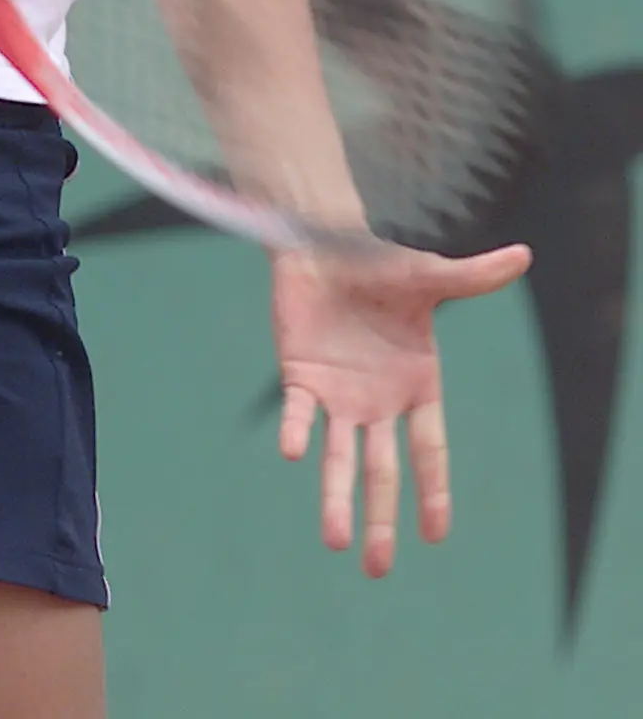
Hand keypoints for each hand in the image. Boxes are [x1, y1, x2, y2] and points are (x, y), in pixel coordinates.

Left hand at [272, 238, 530, 577]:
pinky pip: (299, 412)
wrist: (324, 247)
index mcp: (417, 387)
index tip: (435, 534)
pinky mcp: (302, 377)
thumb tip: (523, 255)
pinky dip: (297, 431)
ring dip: (335, 497)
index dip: (432, 490)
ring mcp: (339, 395)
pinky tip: (293, 452)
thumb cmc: (380, 266)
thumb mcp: (429, 276)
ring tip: (335, 541)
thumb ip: (471, 277)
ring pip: (339, 457)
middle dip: (381, 517)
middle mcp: (378, 402)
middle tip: (377, 568)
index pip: (428, 449)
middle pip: (383, 470)